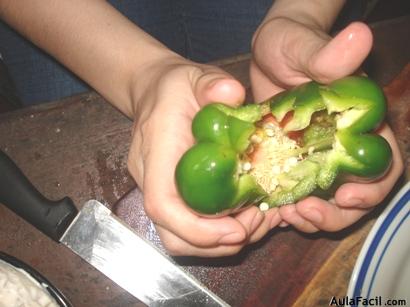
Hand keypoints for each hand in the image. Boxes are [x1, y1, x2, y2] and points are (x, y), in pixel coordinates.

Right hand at [127, 54, 280, 255]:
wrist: (156, 94)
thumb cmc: (174, 87)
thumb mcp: (193, 77)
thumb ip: (211, 84)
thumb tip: (231, 93)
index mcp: (156, 155)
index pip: (163, 206)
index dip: (197, 229)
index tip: (236, 230)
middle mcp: (153, 181)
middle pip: (173, 236)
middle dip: (216, 243)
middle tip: (256, 222)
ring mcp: (161, 192)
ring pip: (182, 239)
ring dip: (220, 242)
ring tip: (255, 220)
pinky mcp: (173, 196)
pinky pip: (191, 228)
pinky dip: (219, 232)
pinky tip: (245, 213)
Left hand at [251, 17, 403, 231]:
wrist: (267, 55)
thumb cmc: (291, 44)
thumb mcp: (303, 47)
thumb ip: (327, 54)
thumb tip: (359, 37)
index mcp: (360, 123)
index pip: (383, 163)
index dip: (371, 186)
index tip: (346, 195)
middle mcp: (344, 145)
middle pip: (358, 193)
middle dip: (337, 213)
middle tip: (305, 213)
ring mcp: (317, 158)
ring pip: (328, 201)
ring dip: (312, 217)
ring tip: (286, 215)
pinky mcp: (291, 164)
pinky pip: (297, 195)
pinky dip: (289, 208)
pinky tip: (272, 209)